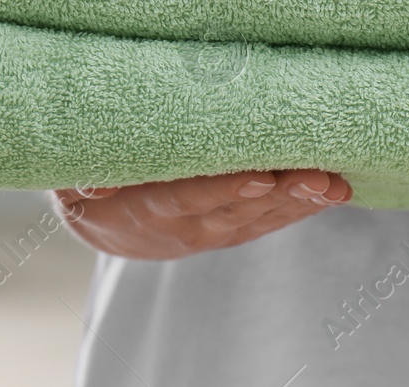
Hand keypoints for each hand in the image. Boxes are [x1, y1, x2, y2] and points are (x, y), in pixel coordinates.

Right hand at [54, 169, 352, 260]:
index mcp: (144, 208)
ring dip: (299, 202)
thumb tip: (96, 187)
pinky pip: (268, 221)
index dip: (222, 190)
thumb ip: (83, 178)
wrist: (103, 221)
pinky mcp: (231, 230)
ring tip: (335, 186)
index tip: (259, 177)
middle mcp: (184, 228)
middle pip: (236, 210)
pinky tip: (331, 192)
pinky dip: (299, 208)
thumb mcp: (73, 177)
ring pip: (259, 218)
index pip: (186, 198)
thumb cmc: (88, 178)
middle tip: (319, 178)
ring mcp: (211, 232)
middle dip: (280, 193)